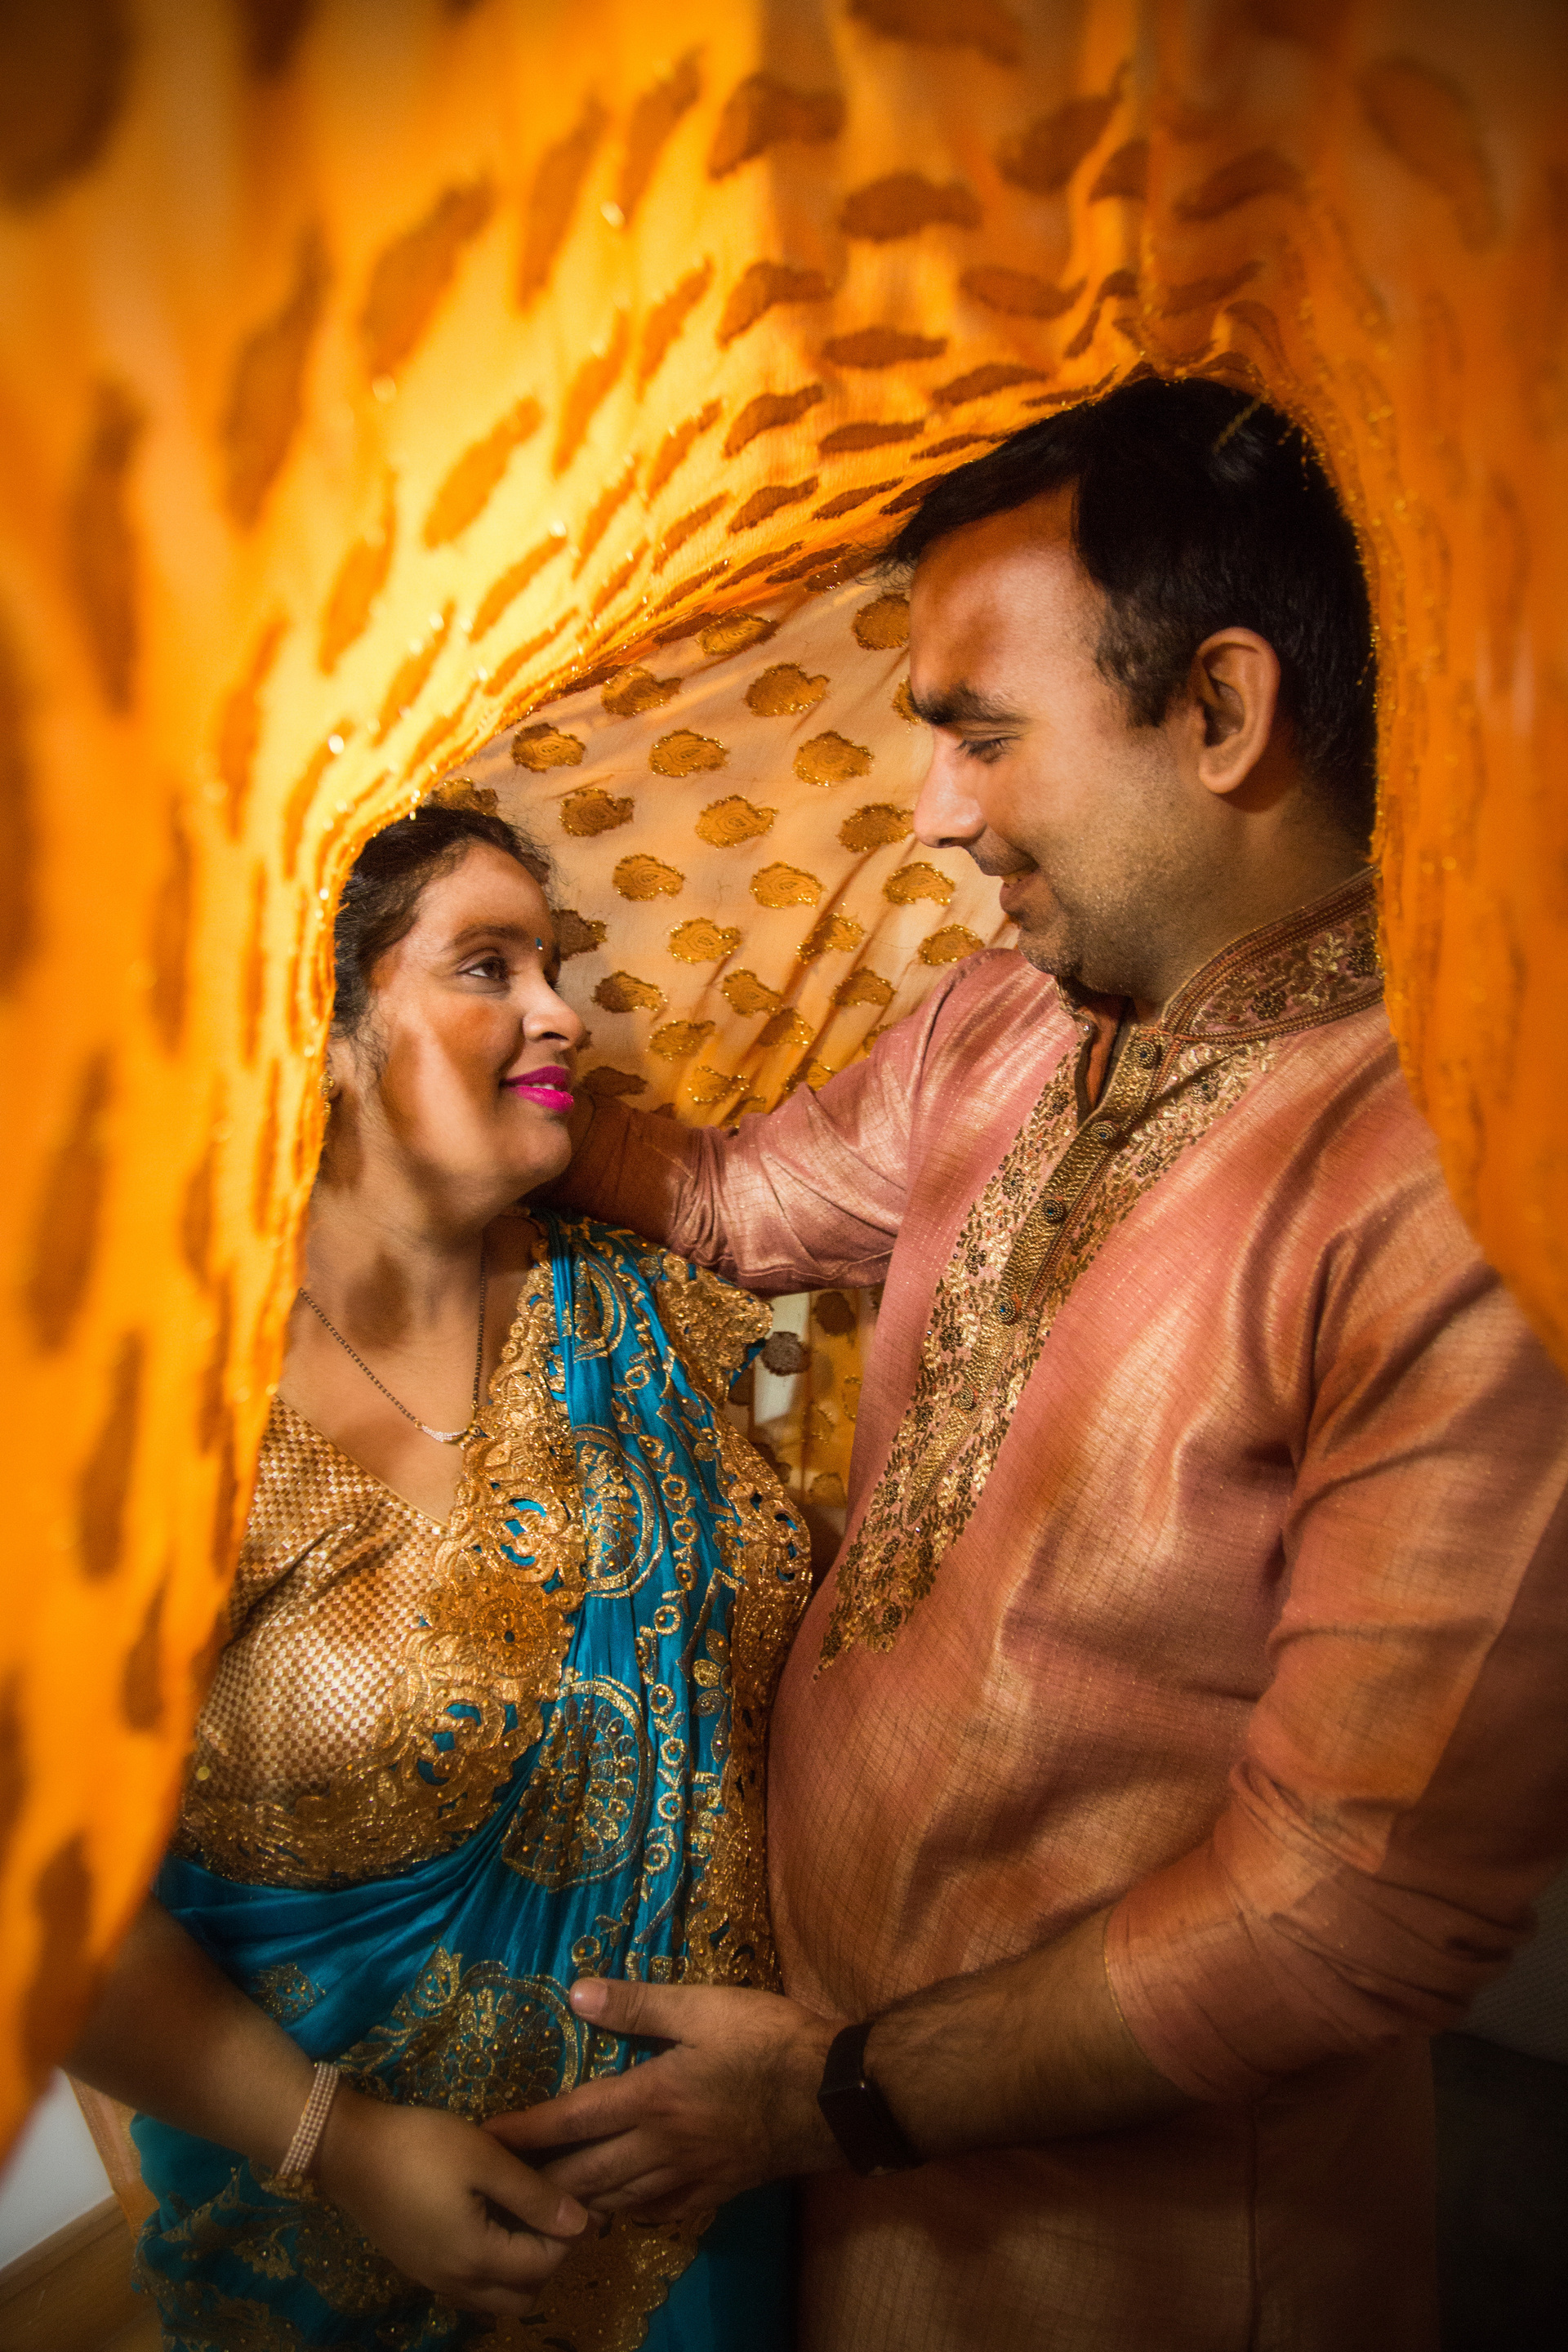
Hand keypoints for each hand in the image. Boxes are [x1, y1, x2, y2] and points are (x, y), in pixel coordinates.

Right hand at [315, 2085, 587, 2318]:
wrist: (349, 2151)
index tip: (571, 2195)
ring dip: (519, 2270)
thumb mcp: (485, 2158)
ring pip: (496, 2299)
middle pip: (524, 2295)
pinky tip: (489, 2225)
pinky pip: (470, 2290)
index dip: (567, 2234)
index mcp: (478, 2258)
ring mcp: (434, 2281)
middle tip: (547, 2210)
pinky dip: (491, 2271)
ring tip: (521, 2216)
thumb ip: (534, 2195)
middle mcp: (457, 2284)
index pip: (544, 2265)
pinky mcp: (419, 2269)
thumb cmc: (422, 2147)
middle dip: (547, 2259)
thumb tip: (581, 2222)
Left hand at [484, 1979, 842, 2223]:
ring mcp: (687, 2176)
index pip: (570, 2121)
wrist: (831, 2096)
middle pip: (583, 2176)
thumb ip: (639, 2005)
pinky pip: (656, 2212)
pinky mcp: (713, 2191)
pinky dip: (626, 2211)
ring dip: (576, 2202)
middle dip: (537, 2181)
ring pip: (615, 2200)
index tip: (485, 2138)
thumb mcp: (703, 2008)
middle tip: (502, 2181)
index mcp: (651, 2099)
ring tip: (545, 2199)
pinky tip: (618, 2206)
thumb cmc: (767, 2041)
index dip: (524, 2131)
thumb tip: (576, 1995)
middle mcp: (659, 2147)